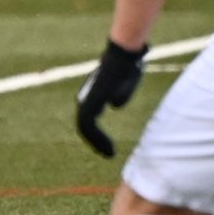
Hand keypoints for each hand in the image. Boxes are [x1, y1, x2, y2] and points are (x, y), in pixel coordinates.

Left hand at [75, 39, 147, 157]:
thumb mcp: (125, 86)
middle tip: (108, 154)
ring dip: (97, 143)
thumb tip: (114, 105)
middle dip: (96, 142)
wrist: (124, 60)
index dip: (98, 135)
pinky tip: (109, 148)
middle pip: (86, 127)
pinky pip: (88, 126)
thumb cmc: (128, 69)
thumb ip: (119, 96)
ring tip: (109, 154)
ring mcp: (85, 101)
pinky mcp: (89, 104)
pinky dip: (98, 139)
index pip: (90, 120)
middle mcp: (85, 99)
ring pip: (86, 129)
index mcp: (93, 96)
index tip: (109, 146)